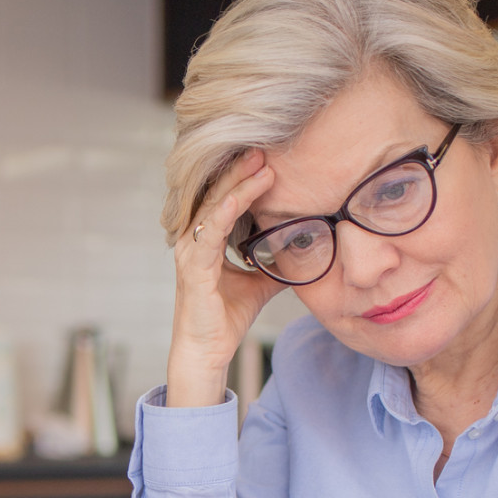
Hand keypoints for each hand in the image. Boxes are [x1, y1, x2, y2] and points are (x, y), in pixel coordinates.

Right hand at [165, 149, 284, 406]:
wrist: (208, 351)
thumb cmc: (227, 317)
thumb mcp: (260, 282)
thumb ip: (275, 262)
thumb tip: (306, 248)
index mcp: (206, 239)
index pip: (224, 198)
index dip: (244, 177)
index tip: (269, 158)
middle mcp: (193, 239)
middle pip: (217, 193)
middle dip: (241, 169)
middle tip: (264, 146)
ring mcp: (190, 251)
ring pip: (214, 206)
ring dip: (237, 183)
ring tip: (260, 163)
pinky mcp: (193, 267)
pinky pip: (209, 231)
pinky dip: (226, 210)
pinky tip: (242, 195)